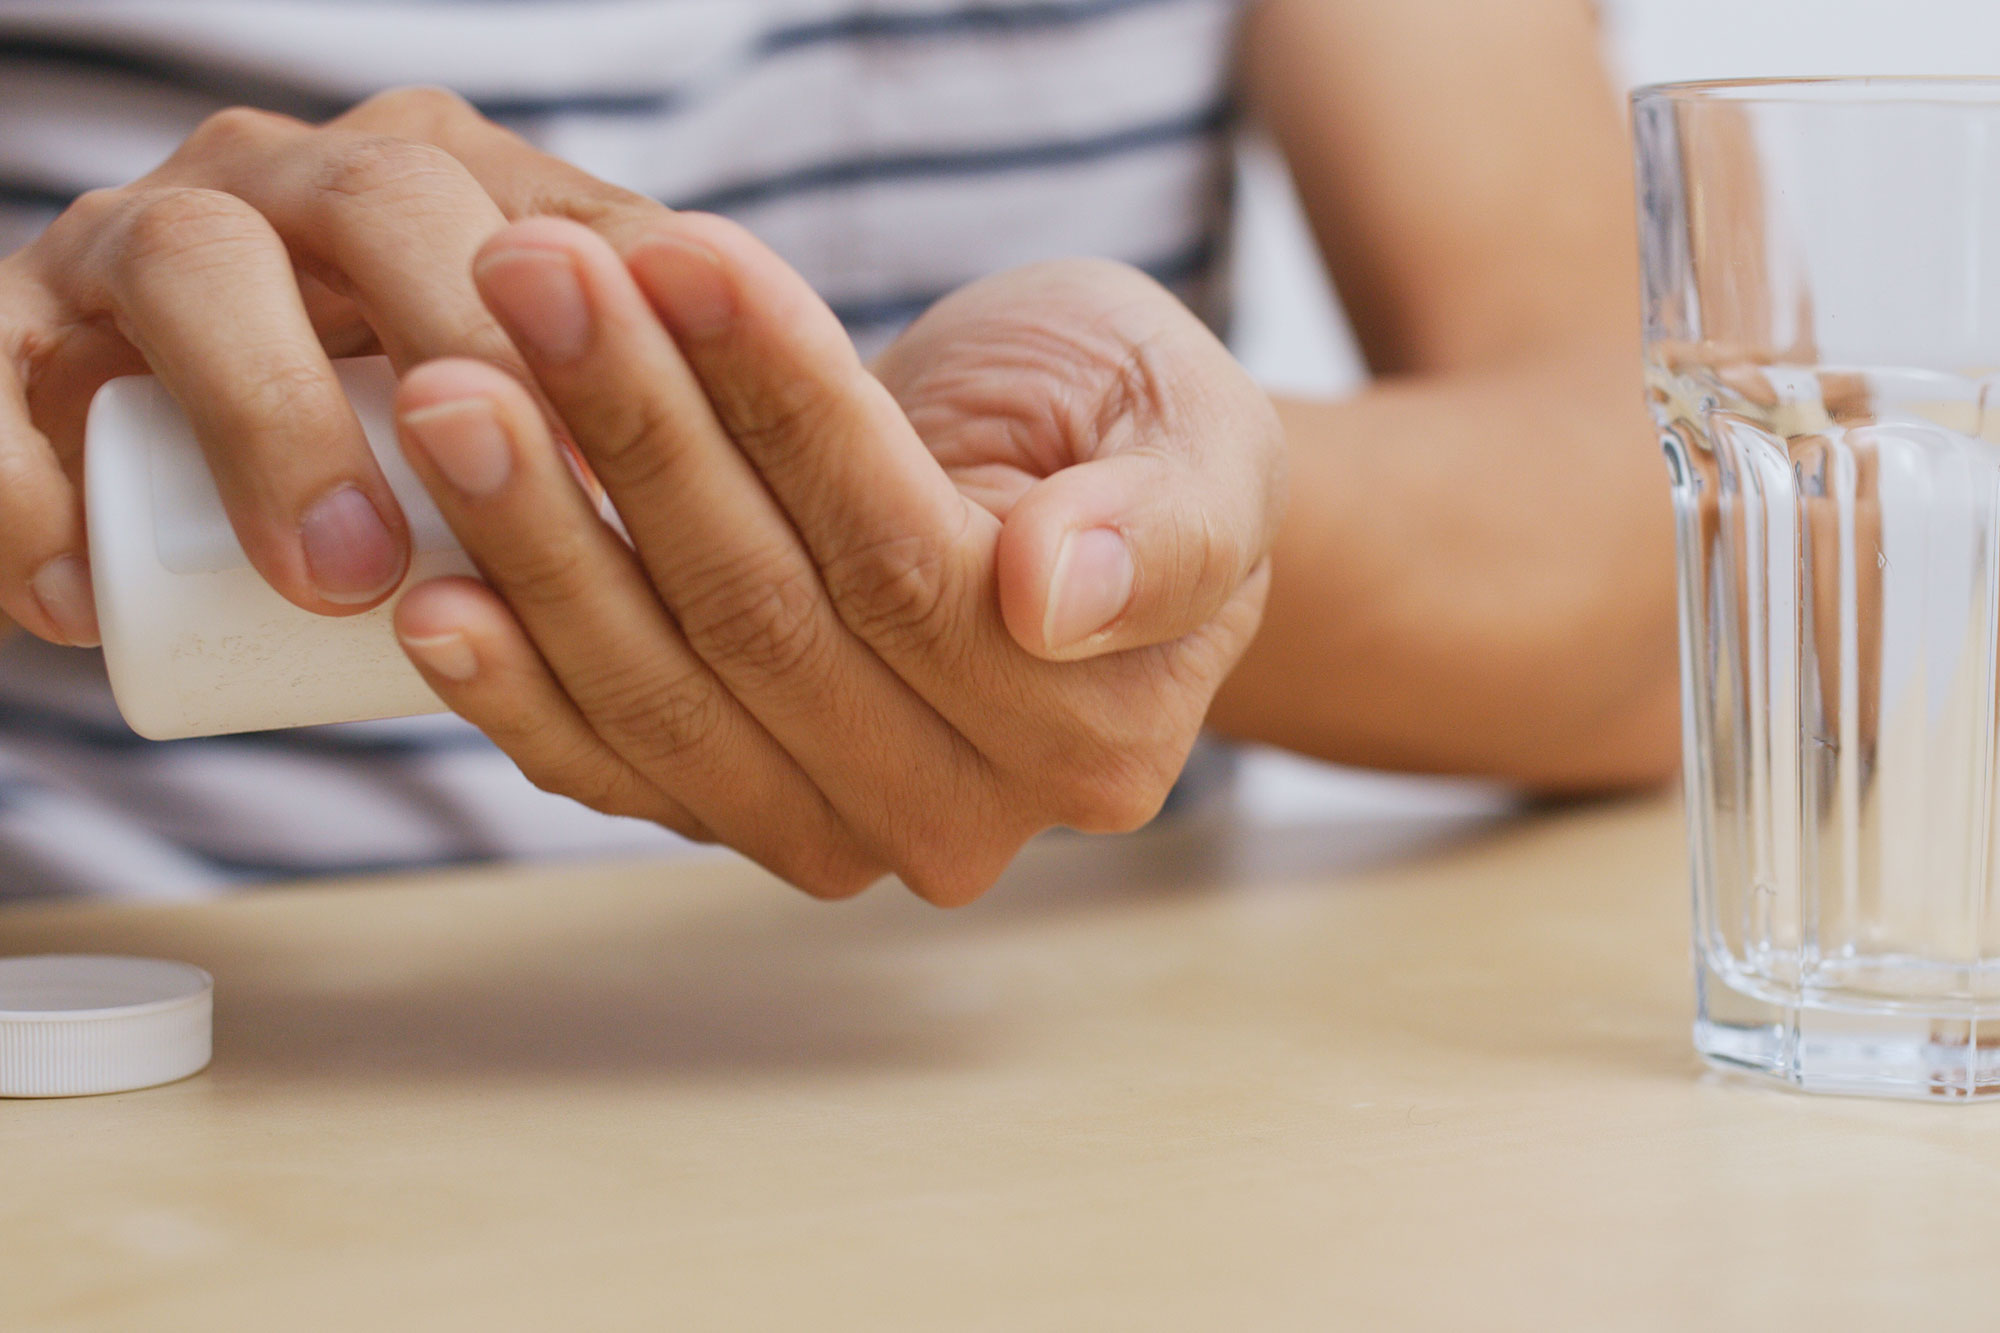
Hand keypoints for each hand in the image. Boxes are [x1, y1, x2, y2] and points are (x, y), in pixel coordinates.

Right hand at [0, 88, 679, 644]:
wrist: (152, 453)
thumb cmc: (397, 448)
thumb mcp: (544, 421)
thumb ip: (676, 424)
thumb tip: (905, 515)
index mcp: (447, 192)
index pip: (561, 231)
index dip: (636, 335)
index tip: (709, 470)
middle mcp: (301, 188)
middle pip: (388, 212)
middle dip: (461, 346)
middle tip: (530, 502)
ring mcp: (148, 248)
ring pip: (191, 270)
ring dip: (271, 419)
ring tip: (335, 577)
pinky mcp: (11, 340)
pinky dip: (27, 488)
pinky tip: (77, 598)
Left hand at [391, 215, 1283, 902]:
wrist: (1063, 504)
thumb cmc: (1132, 443)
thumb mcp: (1204, 438)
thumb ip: (1168, 526)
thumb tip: (1055, 594)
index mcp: (1094, 726)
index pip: (910, 563)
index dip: (788, 412)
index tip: (684, 257)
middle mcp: (969, 814)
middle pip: (769, 627)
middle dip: (636, 440)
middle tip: (525, 282)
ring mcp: (844, 830)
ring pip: (671, 695)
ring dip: (545, 539)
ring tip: (446, 389)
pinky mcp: (740, 813)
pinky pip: (618, 767)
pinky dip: (520, 687)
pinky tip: (435, 599)